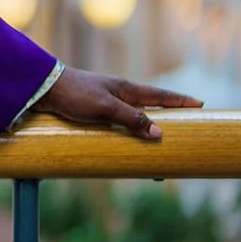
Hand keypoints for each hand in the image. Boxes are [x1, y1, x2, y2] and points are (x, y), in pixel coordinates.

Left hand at [32, 66, 201, 139]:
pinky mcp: (94, 114)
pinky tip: (129, 148)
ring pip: (134, 121)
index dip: (180, 101)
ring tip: (158, 152)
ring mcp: (107, 104)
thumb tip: (159, 133)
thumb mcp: (105, 107)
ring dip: (146, 134)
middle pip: (150, 110)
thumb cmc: (73, 94)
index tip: (199, 104)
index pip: (160, 95)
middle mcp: (119, 95)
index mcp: (126, 89)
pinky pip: (119, 127)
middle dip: (167, 122)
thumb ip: (131, 119)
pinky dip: (128, 137)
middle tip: (183, 135)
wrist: (41, 89)